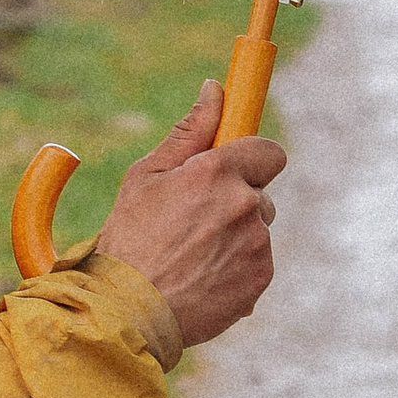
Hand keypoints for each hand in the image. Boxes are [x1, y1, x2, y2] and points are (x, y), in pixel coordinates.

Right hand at [93, 80, 282, 345]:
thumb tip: (214, 89)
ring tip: (191, 255)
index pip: (269, 151)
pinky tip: (200, 277)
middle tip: (194, 222)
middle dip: (235, 202)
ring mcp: (257, 245)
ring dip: (235, 237)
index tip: (238, 166)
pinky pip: (256, 264)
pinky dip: (236, 269)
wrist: (129, 308)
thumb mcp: (148, 175)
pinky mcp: (259, 280)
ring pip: (257, 231)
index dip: (252, 159)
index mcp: (219, 172)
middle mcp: (245, 205)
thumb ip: (190, 131)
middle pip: (260, 194)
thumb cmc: (130, 236)